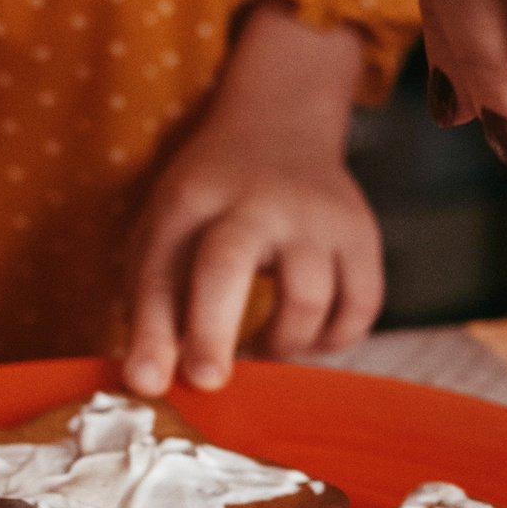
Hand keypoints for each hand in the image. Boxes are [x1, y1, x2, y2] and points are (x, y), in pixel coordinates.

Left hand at [122, 2, 381, 393]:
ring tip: (263, 346)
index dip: (151, 330)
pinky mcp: (360, 233)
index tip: (145, 381)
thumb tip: (152, 381)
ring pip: (307, 299)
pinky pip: (359, 307)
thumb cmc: (212, 201)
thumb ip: (155, 299)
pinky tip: (307, 335)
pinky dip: (333, 338)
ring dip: (281, 344)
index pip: (161, 268)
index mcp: (191, 198)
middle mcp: (254, 201)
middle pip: (228, 264)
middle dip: (212, 331)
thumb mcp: (167, 228)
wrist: (281, 126)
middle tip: (206, 381)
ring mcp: (315, 215)